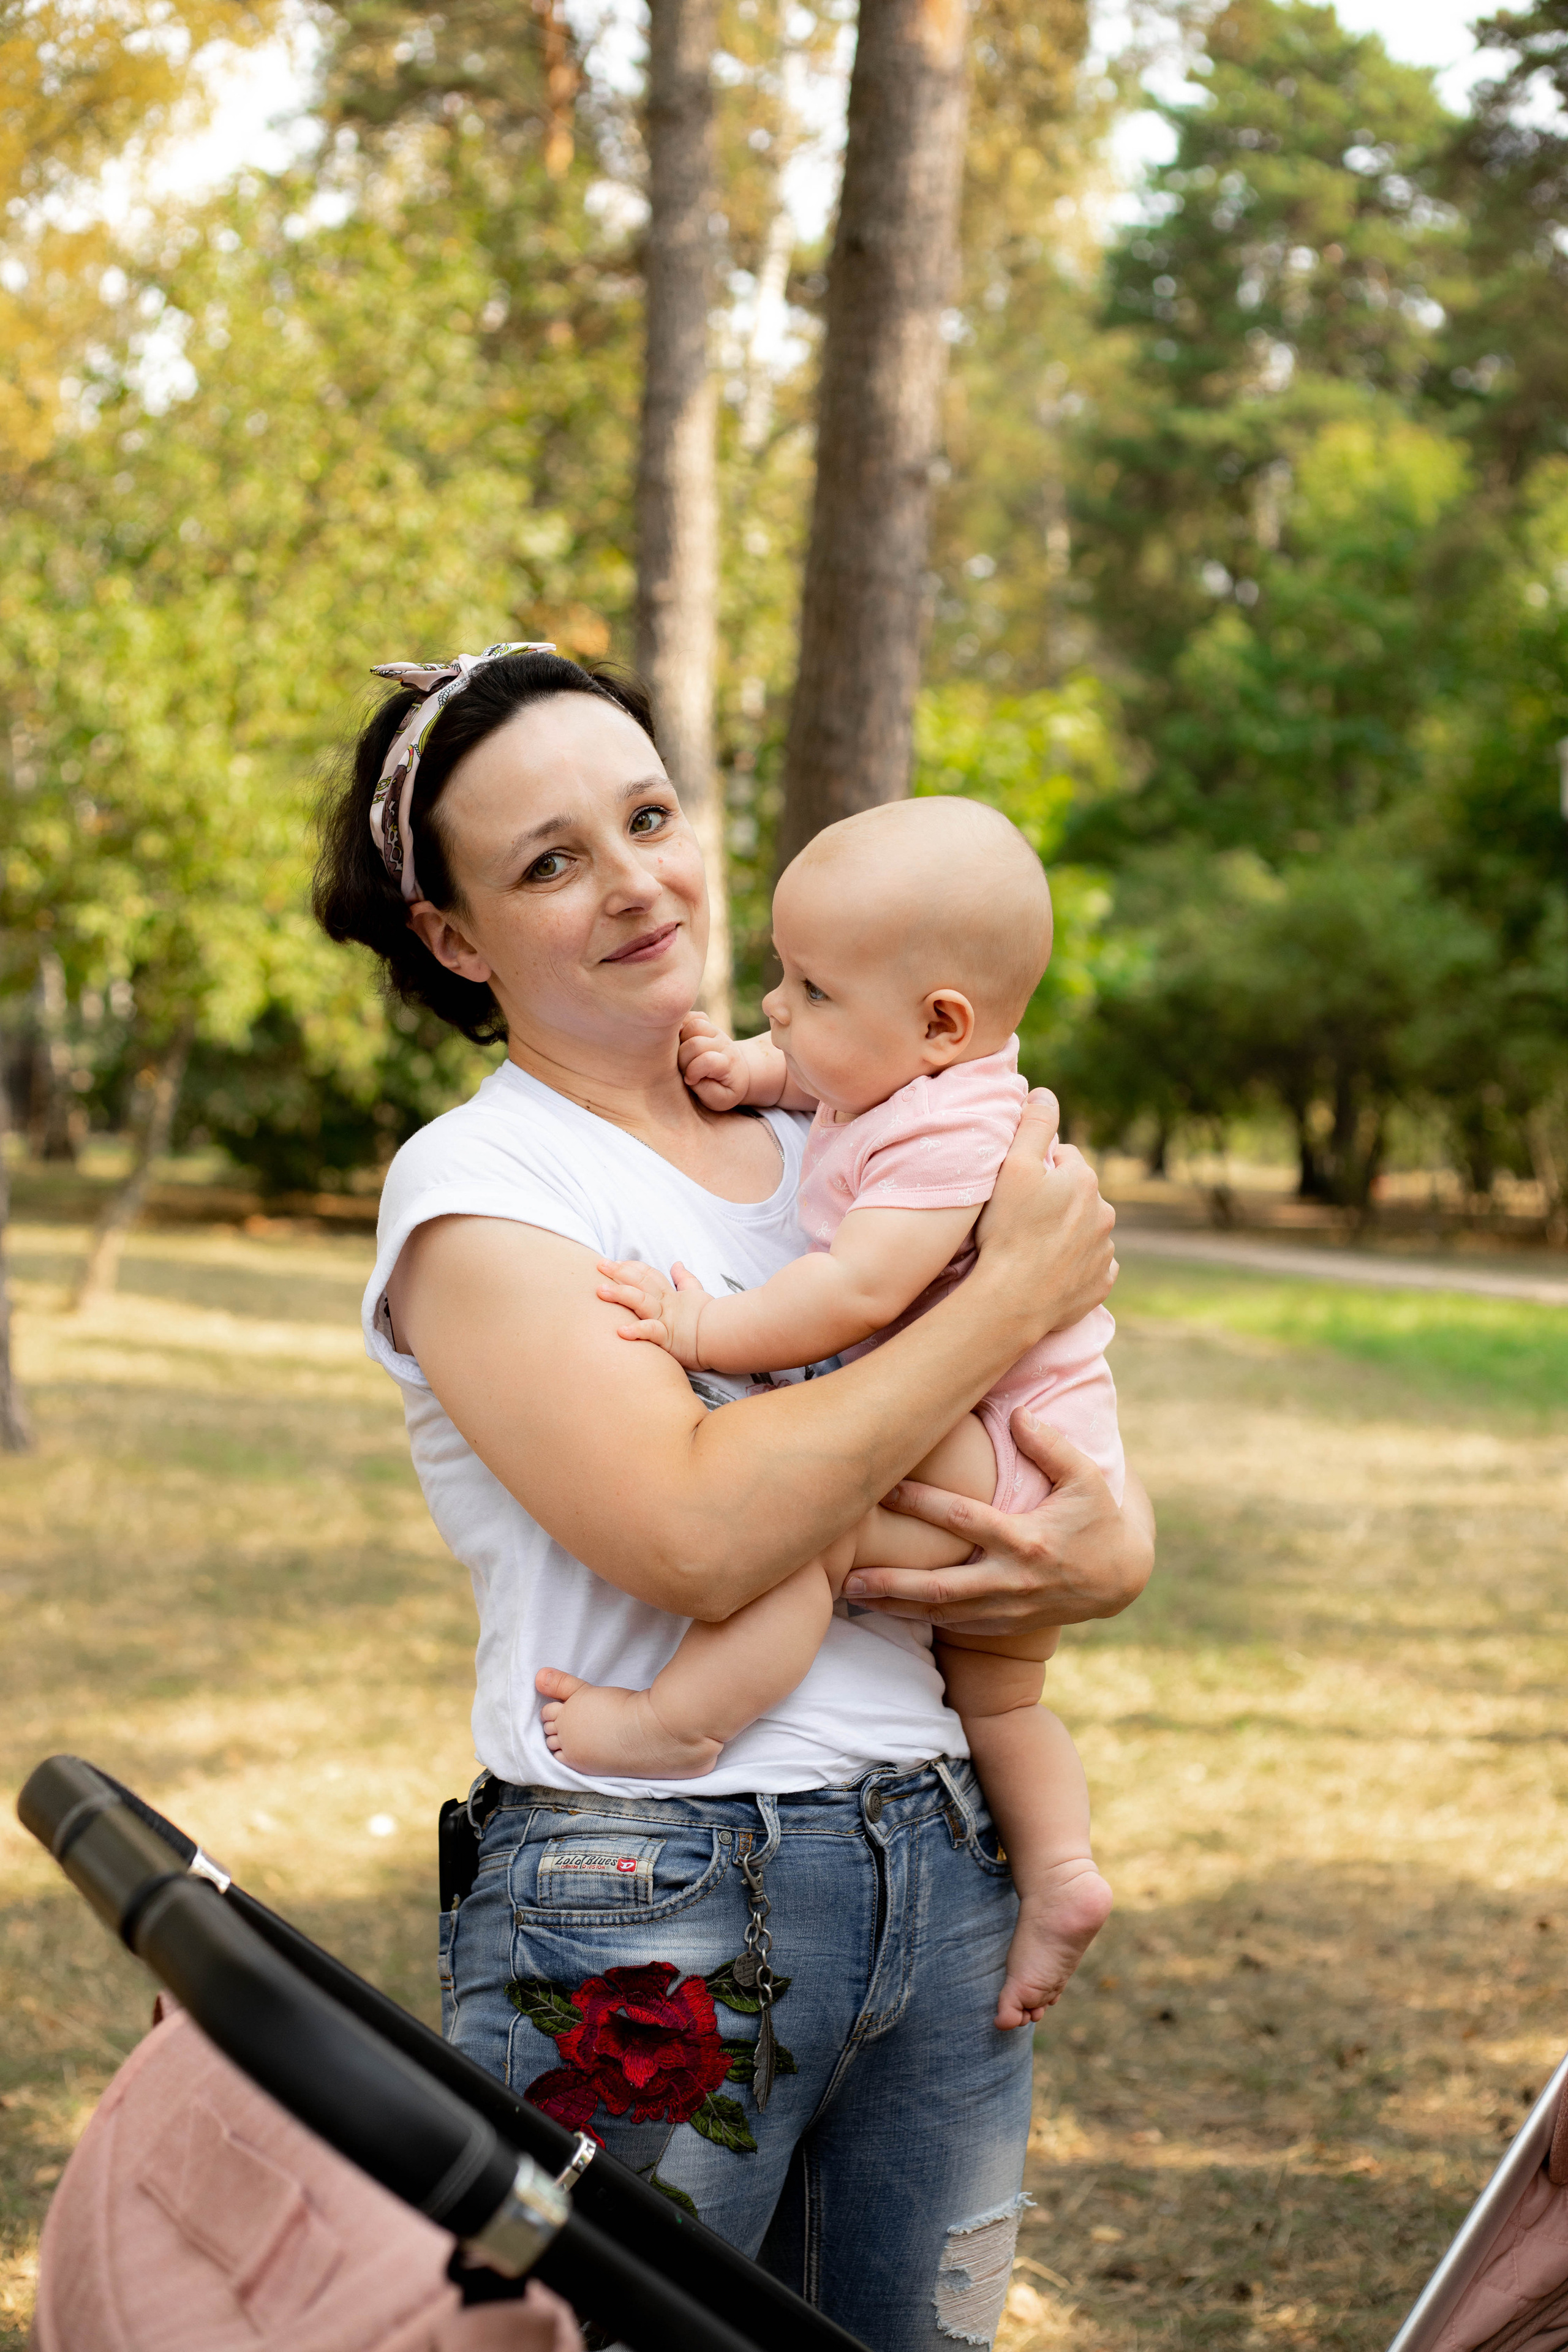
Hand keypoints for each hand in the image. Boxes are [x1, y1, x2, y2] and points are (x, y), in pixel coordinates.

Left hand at [596, 1257, 713, 1368]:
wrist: (723, 1337)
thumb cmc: (709, 1317)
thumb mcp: (697, 1293)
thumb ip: (685, 1279)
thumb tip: (677, 1264)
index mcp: (670, 1295)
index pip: (649, 1275)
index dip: (632, 1267)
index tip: (615, 1262)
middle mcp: (665, 1304)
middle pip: (640, 1283)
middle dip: (619, 1272)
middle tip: (600, 1265)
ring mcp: (666, 1320)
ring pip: (641, 1302)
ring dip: (620, 1295)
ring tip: (600, 1291)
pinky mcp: (668, 1338)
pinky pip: (651, 1332)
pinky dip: (637, 1331)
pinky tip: (621, 1331)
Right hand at [678, 1012, 750, 1110]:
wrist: (738, 1073)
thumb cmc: (725, 1090)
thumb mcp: (720, 1100)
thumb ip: (705, 1090)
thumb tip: (688, 1076)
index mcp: (728, 1063)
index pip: (708, 1061)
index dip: (693, 1073)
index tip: (691, 1082)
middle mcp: (723, 1044)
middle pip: (695, 1044)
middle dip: (683, 1060)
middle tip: (685, 1070)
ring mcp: (715, 1031)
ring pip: (693, 1026)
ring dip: (682, 1041)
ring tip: (682, 1055)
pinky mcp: (707, 1024)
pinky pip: (692, 1016)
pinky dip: (682, 1025)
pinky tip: (681, 1040)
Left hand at [842, 1413, 1154, 1635]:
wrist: (1121, 1578)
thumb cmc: (1098, 1519)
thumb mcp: (1087, 1478)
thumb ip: (1050, 1446)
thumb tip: (1016, 1413)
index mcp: (1028, 1542)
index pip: (965, 1520)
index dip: (922, 1505)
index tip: (884, 1489)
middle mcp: (1012, 1582)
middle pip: (942, 1586)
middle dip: (892, 1584)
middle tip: (846, 1576)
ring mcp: (1007, 1610)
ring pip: (941, 1613)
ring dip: (894, 1607)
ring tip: (849, 1593)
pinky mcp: (1005, 1626)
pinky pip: (954, 1626)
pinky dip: (918, 1618)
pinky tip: (883, 1609)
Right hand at [974, 1088, 1117, 1334]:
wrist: (1014, 1299)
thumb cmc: (1009, 1230)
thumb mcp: (1013, 1167)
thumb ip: (1033, 1125)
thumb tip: (1046, 1094)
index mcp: (1084, 1180)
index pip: (1063, 1158)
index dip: (1037, 1168)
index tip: (1017, 1187)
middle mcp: (1104, 1213)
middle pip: (1076, 1195)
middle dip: (1055, 1199)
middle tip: (1021, 1217)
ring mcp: (1105, 1251)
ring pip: (1084, 1230)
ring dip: (1065, 1232)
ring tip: (1032, 1246)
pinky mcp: (1100, 1283)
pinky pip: (1090, 1266)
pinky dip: (1074, 1265)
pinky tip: (1050, 1270)